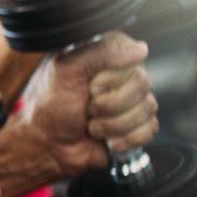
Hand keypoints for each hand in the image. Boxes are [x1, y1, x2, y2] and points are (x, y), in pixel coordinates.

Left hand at [18, 31, 157, 180]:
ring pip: (146, 109)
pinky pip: (150, 130)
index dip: (109, 78)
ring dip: (113, 124)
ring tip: (92, 124)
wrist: (47, 146)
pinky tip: (109, 140)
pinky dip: (126, 139)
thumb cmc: (49, 107)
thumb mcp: (64, 70)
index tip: (89, 86)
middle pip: (142, 84)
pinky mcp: (136, 126)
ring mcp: (131, 101)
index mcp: (105, 55)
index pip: (132, 56)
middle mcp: (122, 75)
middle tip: (87, 108)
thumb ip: (98, 53)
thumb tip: (139, 50)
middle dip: (108, 105)